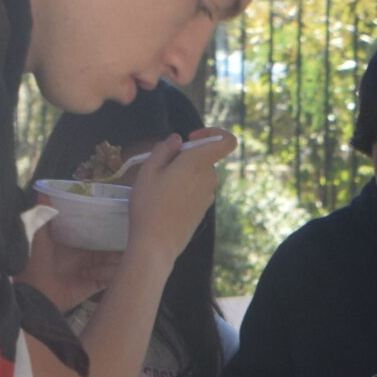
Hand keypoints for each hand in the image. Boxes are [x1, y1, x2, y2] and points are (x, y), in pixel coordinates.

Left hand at [18, 217, 121, 310]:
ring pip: (119, 261)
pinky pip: (113, 278)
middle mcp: (92, 254)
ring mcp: (97, 269)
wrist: (34, 292)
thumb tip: (41, 190)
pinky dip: (106, 274)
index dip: (113, 225)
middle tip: (119, 239)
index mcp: (81, 241)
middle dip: (119, 242)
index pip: (104, 230)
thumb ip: (42, 214)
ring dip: (109, 261)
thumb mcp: (38, 235)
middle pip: (117, 245)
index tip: (120, 217)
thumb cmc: (34, 263)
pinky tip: (88, 274)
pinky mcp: (97, 284)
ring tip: (92, 263)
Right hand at [115, 129, 234, 263]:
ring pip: (199, 174)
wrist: (156, 243)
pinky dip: (184, 188)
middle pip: (204, 157)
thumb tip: (177, 140)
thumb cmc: (150, 205)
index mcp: (199, 163)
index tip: (191, 137)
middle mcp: (210, 178)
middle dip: (186, 156)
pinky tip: (165, 200)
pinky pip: (196, 190)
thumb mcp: (149, 170)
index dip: (213, 133)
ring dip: (183, 173)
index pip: (227, 141)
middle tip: (161, 166)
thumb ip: (164, 149)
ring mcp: (209, 195)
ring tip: (159, 186)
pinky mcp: (203, 209)